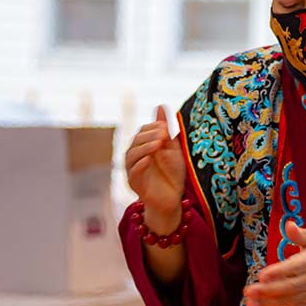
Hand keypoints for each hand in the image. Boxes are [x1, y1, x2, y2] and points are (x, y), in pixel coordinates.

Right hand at [124, 106, 185, 233]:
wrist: (173, 198)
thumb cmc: (173, 173)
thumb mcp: (173, 148)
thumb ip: (165, 129)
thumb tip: (160, 106)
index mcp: (143, 148)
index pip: (142, 132)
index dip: (152, 128)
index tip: (165, 127)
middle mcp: (135, 158)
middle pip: (135, 142)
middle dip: (148, 136)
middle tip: (163, 133)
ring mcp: (133, 171)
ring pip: (131, 156)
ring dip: (144, 148)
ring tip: (158, 144)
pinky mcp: (134, 185)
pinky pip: (132, 173)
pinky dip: (140, 165)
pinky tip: (149, 159)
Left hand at [243, 221, 305, 305]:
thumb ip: (301, 234)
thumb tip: (289, 225)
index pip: (295, 267)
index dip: (279, 272)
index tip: (262, 275)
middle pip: (289, 287)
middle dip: (267, 290)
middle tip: (248, 291)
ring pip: (288, 300)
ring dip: (268, 303)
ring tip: (250, 303)